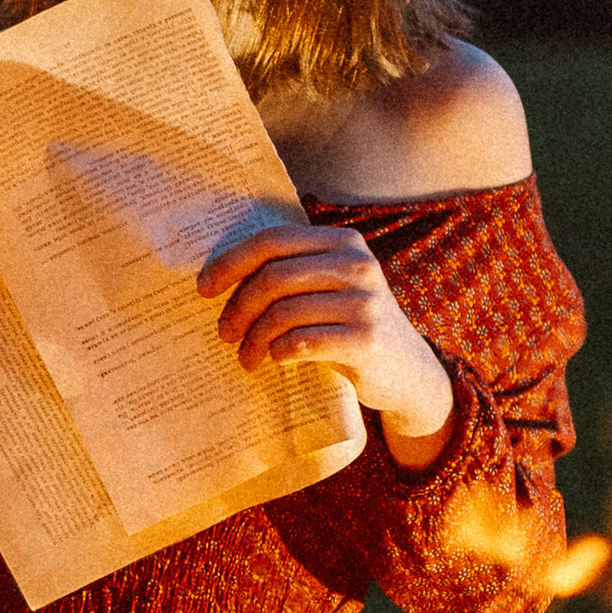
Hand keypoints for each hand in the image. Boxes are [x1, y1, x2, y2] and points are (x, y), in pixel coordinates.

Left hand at [198, 220, 456, 462]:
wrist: (407, 371)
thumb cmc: (350, 327)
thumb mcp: (330, 288)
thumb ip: (293, 273)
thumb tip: (218, 277)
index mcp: (343, 242)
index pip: (273, 240)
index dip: (232, 261)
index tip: (204, 288)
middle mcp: (358, 265)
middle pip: (273, 278)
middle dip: (238, 307)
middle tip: (224, 332)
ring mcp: (365, 302)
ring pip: (283, 313)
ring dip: (254, 339)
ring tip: (246, 357)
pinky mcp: (365, 339)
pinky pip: (301, 342)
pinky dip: (277, 352)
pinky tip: (273, 360)